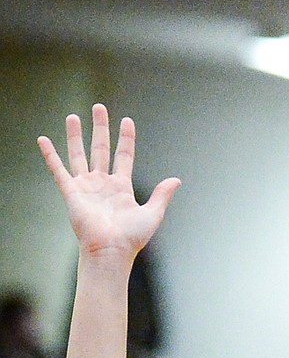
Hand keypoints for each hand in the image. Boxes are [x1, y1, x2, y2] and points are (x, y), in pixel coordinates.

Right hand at [39, 106, 178, 259]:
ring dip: (75, 135)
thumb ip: (162, 195)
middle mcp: (102, 184)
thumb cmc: (131, 238)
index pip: (124, 156)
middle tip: (98, 107)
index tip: (126, 120)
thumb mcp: (153, 213)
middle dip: (100, 128)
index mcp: (122, 188)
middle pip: (100, 149)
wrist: (111, 250)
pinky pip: (58, 170)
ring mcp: (86, 187)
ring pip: (79, 154)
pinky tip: (43, 139)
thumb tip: (176, 179)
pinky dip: (50, 155)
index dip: (125, 138)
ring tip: (73, 116)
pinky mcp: (71, 192)